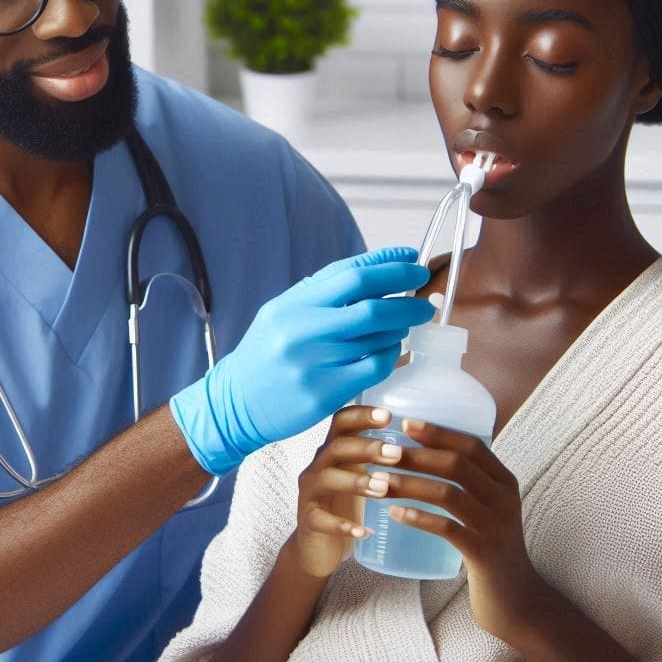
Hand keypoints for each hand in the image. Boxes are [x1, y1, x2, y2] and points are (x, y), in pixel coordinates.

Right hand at [171, 248, 433, 475]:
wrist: (236, 402)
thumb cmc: (266, 353)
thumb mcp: (284, 311)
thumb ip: (325, 290)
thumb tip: (378, 266)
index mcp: (294, 304)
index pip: (353, 275)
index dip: (390, 265)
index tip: (414, 259)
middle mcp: (303, 330)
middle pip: (372, 307)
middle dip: (407, 299)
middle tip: (425, 299)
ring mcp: (314, 363)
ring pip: (378, 338)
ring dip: (401, 328)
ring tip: (405, 325)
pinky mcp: (325, 393)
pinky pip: (374, 368)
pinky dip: (390, 356)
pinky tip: (390, 351)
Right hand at [292, 405, 404, 577]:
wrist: (319, 547)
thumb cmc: (346, 505)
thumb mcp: (362, 476)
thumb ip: (378, 457)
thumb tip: (422, 438)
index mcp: (334, 451)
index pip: (341, 422)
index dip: (361, 416)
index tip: (388, 416)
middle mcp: (318, 466)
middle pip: (336, 447)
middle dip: (366, 448)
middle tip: (396, 454)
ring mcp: (309, 493)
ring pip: (326, 479)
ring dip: (356, 482)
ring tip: (383, 489)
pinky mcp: (308, 520)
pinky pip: (321, 520)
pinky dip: (342, 525)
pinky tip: (365, 531)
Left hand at [383, 419, 544, 642]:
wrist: (516, 599)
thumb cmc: (490, 548)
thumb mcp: (488, 509)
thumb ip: (468, 484)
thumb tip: (424, 454)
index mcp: (505, 481)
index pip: (472, 445)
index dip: (438, 432)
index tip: (405, 424)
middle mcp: (505, 499)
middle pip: (457, 465)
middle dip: (417, 455)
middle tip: (384, 453)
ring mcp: (495, 526)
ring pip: (448, 494)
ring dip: (410, 484)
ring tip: (380, 481)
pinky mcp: (483, 553)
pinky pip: (447, 529)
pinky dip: (418, 518)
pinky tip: (395, 514)